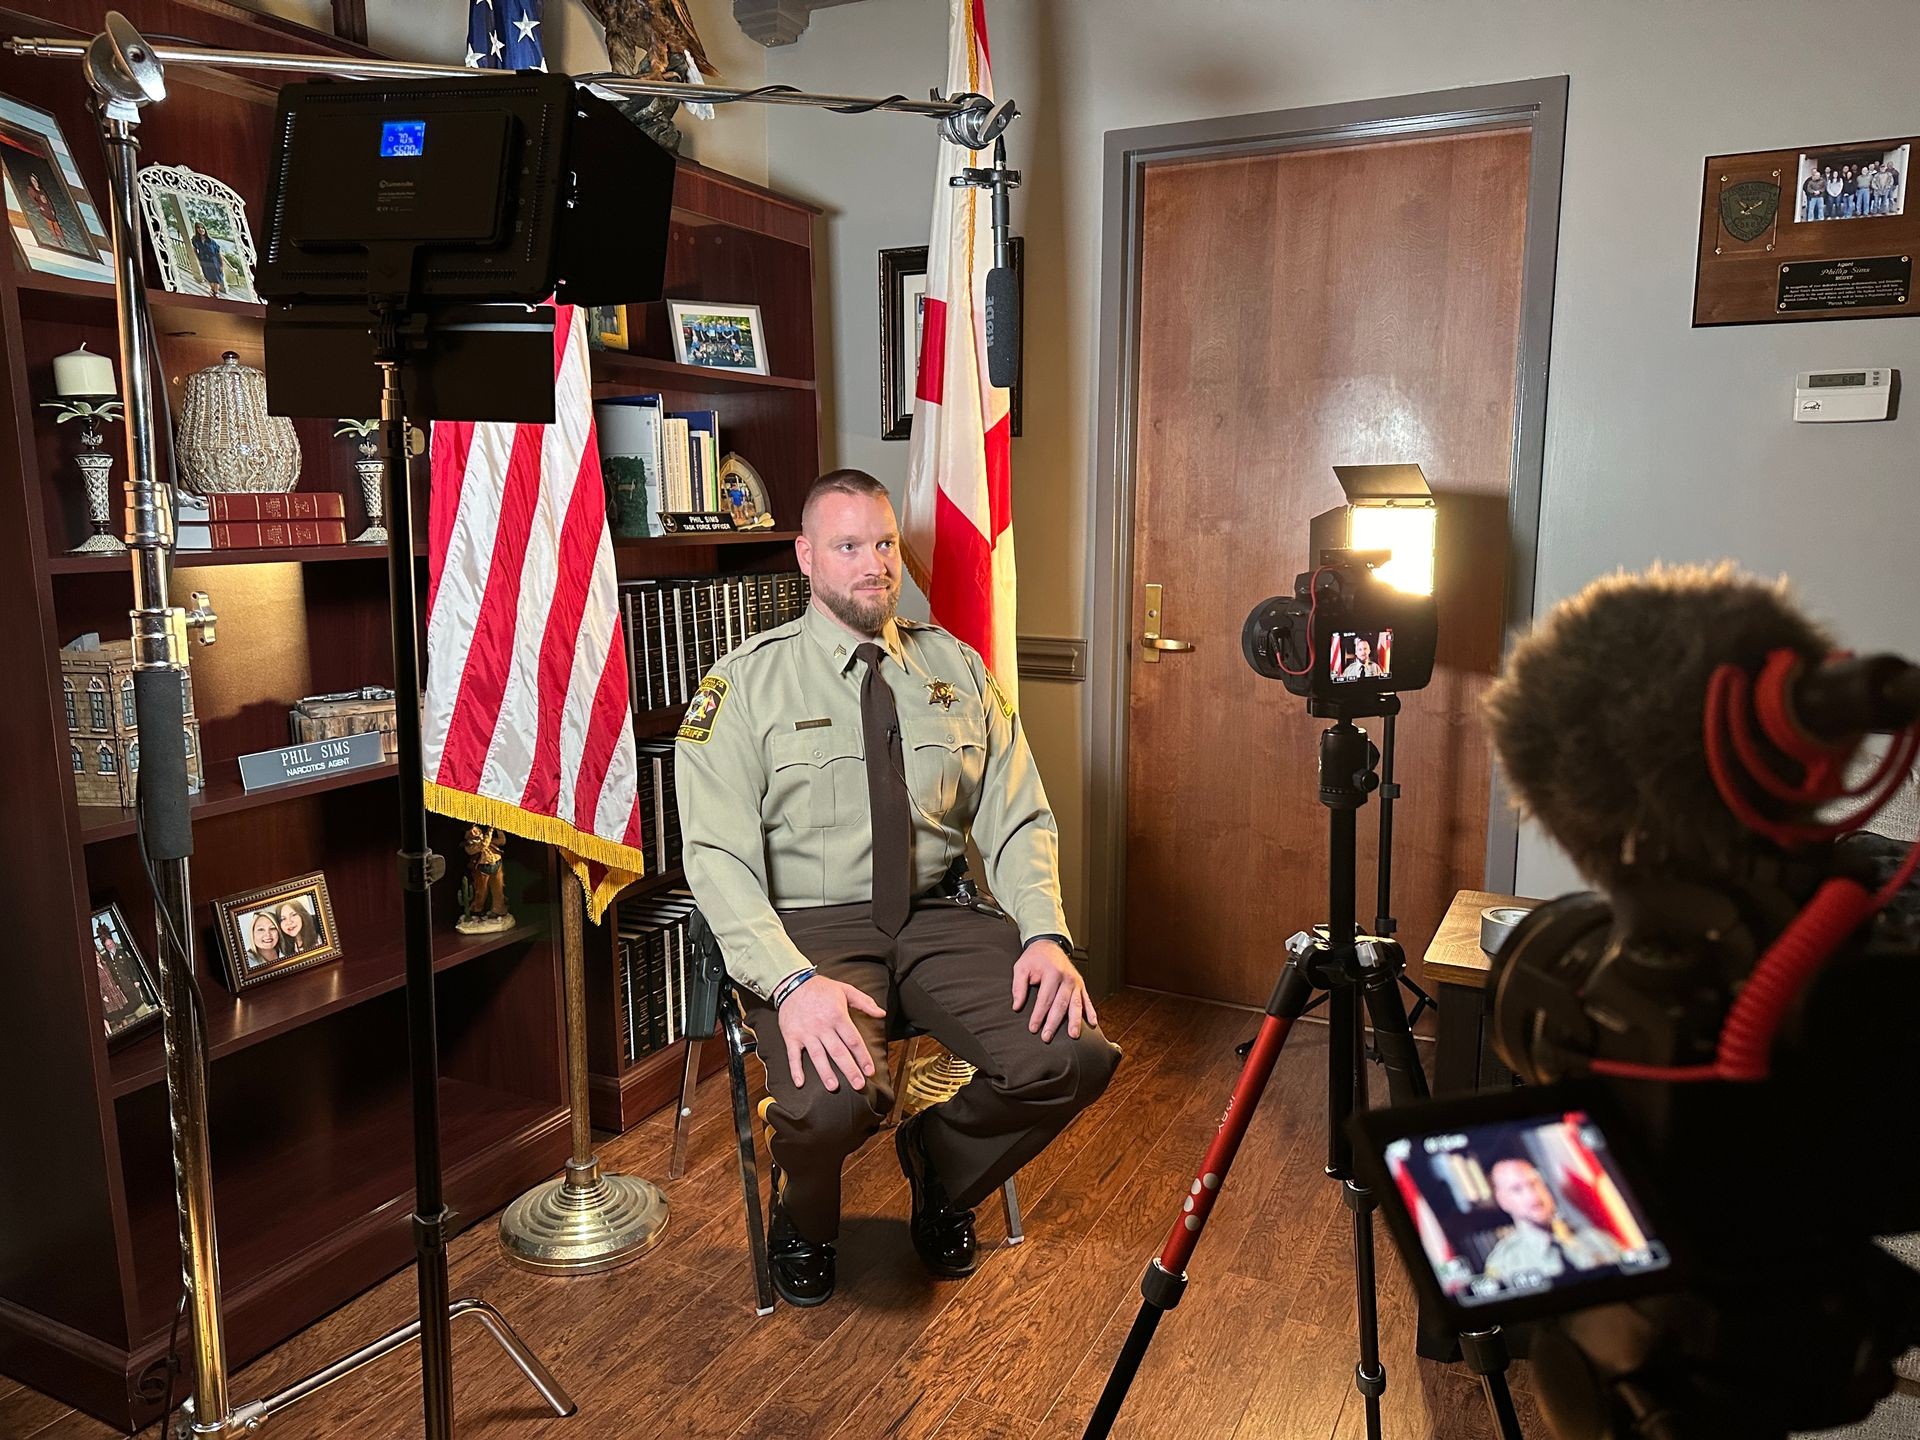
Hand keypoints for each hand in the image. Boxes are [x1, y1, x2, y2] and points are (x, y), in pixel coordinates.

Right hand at [778, 976, 885, 1092]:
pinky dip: (795, 1069)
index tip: (870, 1071)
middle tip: (859, 1085)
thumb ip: (865, 1002)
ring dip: (825, 1072)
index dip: (863, 1056)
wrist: (792, 983)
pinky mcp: (791, 1036)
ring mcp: (806, 1033)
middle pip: (838, 1051)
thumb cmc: (821, 988)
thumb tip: (882, 1013)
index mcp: (837, 1015)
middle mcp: (822, 1026)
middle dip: (849, 1069)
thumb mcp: (846, 989)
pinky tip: (800, 1083)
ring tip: (833, 1087)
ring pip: (817, 1056)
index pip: (853, 1040)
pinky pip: (793, 1055)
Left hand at [1011, 940, 1097, 1041]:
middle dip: (1054, 1023)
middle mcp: (1067, 978)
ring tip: (1073, 1035)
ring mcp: (1076, 982)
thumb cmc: (1034, 958)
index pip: (1045, 999)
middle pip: (1061, 1004)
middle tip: (1047, 1037)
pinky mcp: (1081, 985)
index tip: (1033, 1028)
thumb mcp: (1021, 967)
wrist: (1048, 945)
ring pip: (1076, 1004)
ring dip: (1075, 1021)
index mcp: (1052, 973)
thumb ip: (1018, 987)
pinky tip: (1093, 1023)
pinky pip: (1087, 1000)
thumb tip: (1016, 1006)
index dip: (1038, 1015)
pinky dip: (1091, 1012)